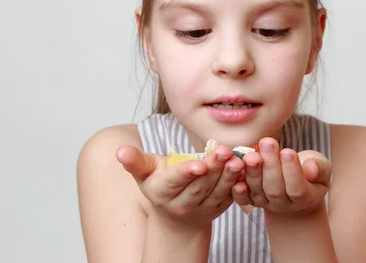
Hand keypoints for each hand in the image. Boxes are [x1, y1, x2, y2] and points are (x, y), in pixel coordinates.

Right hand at [116, 144, 243, 228]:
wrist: (175, 215)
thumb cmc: (159, 184)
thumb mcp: (144, 173)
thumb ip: (135, 161)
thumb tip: (119, 150)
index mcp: (162, 192)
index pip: (175, 182)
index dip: (187, 173)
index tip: (199, 164)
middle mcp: (182, 204)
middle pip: (199, 186)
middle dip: (213, 168)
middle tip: (224, 151)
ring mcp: (202, 209)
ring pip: (217, 192)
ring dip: (228, 176)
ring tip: (237, 159)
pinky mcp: (220, 208)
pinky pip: (231, 196)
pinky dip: (239, 183)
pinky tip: (246, 168)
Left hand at [231, 137, 331, 215]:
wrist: (294, 188)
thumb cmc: (310, 173)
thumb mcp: (321, 168)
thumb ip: (319, 168)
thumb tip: (312, 168)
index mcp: (305, 197)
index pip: (298, 188)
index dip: (293, 171)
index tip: (288, 151)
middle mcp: (284, 204)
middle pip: (275, 189)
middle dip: (270, 165)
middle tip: (267, 143)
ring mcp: (266, 203)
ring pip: (257, 191)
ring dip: (252, 172)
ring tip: (251, 154)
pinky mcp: (251, 200)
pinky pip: (243, 198)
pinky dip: (238, 189)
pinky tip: (235, 173)